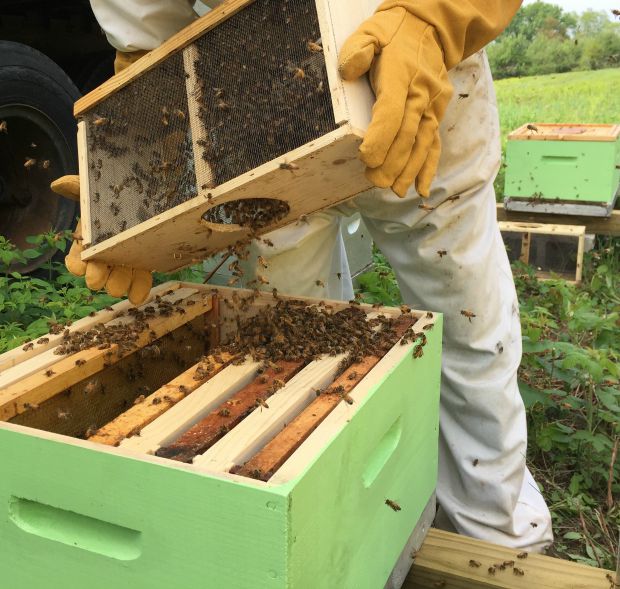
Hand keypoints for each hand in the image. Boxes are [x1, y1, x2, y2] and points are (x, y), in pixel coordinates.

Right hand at [51, 175, 152, 304]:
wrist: (143, 201)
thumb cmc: (112, 197)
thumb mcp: (94, 189)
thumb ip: (78, 187)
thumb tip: (58, 185)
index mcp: (87, 245)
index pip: (76, 263)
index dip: (78, 265)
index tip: (83, 263)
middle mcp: (102, 261)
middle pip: (96, 279)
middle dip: (100, 277)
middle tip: (105, 270)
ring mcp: (122, 267)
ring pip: (116, 285)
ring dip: (119, 282)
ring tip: (127, 271)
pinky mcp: (142, 270)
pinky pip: (138, 287)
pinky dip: (138, 292)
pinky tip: (137, 297)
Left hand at [338, 6, 452, 197]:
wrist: (430, 27)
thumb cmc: (393, 34)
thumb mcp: (371, 31)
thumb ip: (358, 49)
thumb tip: (349, 70)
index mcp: (401, 76)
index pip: (391, 113)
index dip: (379, 138)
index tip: (366, 158)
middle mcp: (420, 94)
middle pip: (407, 135)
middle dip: (391, 163)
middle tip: (374, 181)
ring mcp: (432, 106)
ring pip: (422, 144)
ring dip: (408, 170)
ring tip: (394, 190)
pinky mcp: (436, 114)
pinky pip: (434, 144)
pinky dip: (428, 168)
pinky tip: (421, 188)